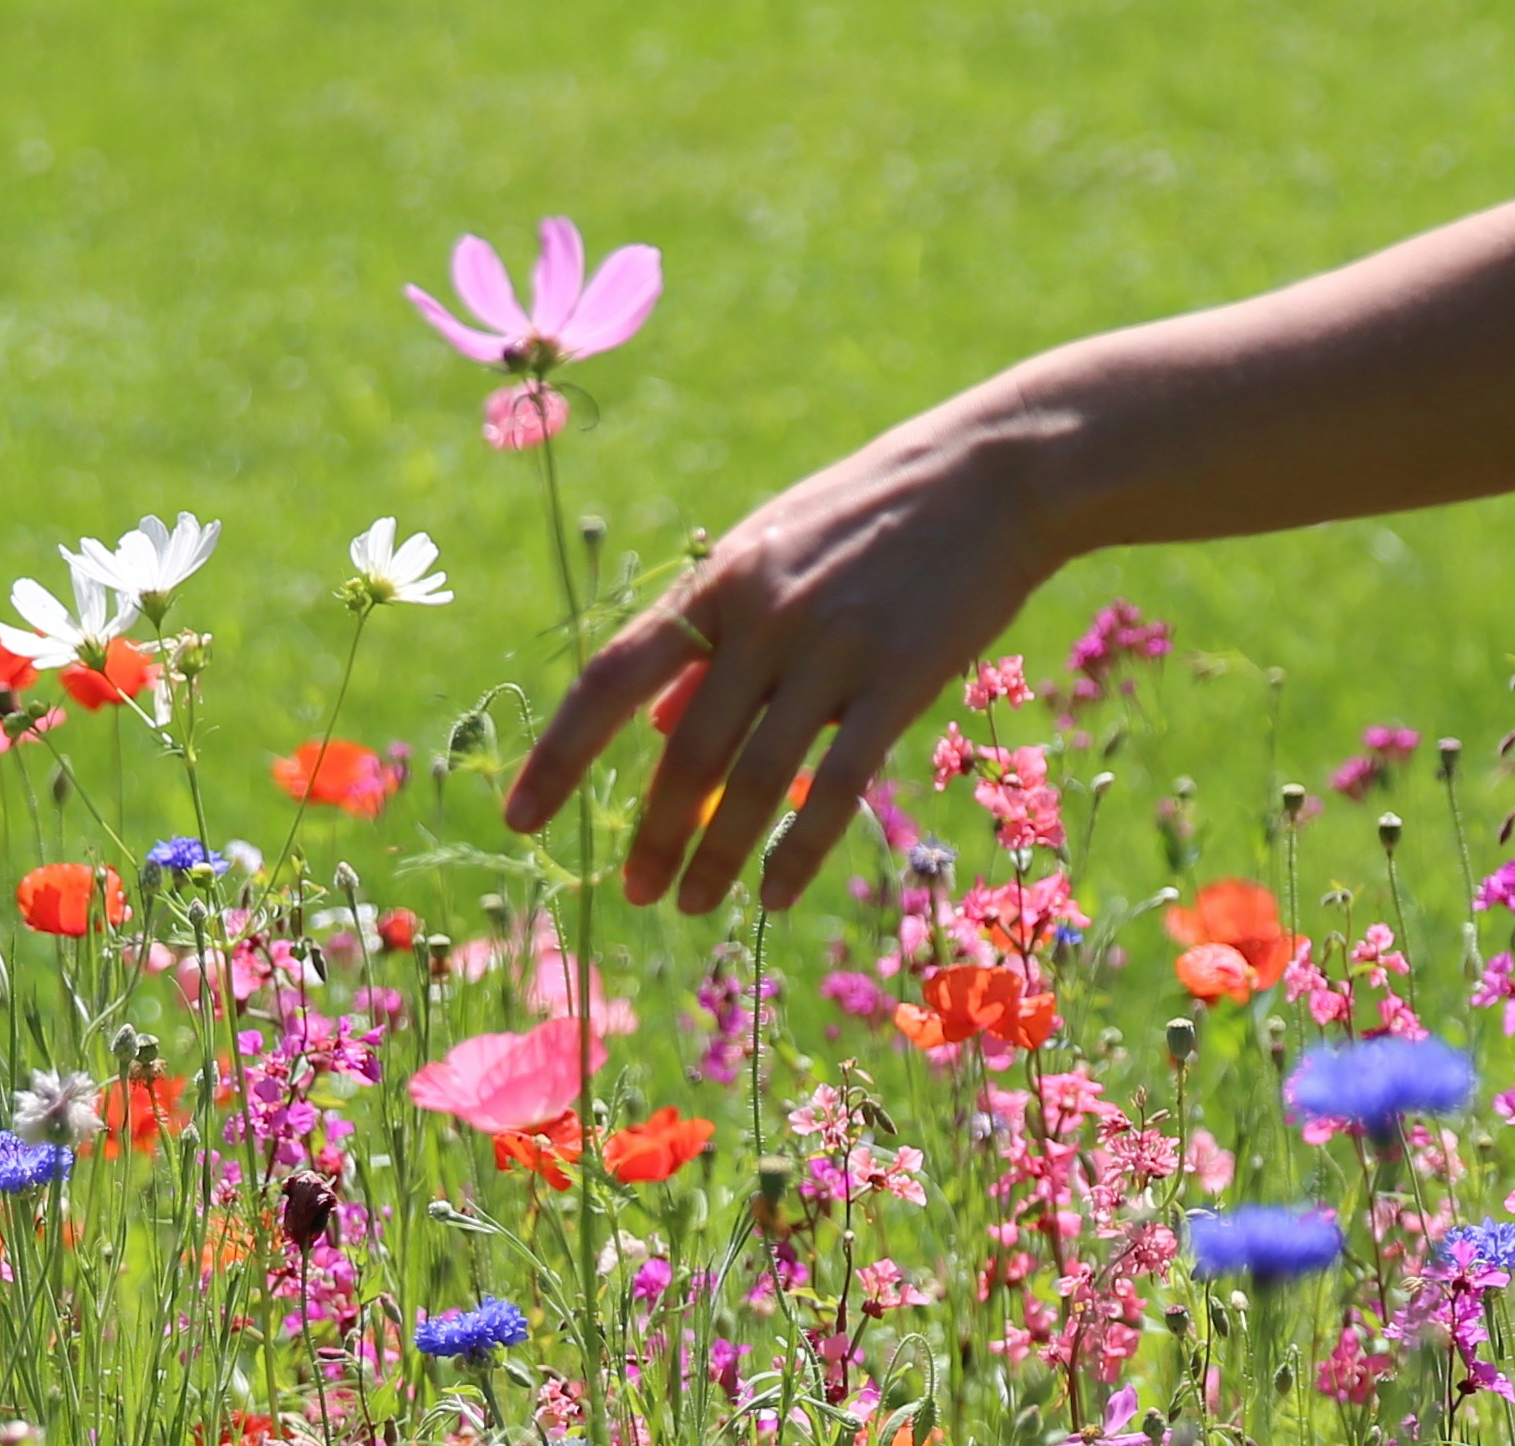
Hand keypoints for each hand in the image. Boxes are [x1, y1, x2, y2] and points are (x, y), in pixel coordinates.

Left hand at [502, 393, 1062, 919]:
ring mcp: (832, 648)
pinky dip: (799, 851)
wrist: (995, 470)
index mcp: (718, 580)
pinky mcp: (900, 680)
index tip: (519, 817)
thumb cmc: (876, 513)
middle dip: (653, 833)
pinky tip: (774, 895)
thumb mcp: (773, 551)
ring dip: (716, 856)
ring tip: (693, 907)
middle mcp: (764, 616)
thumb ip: (712, 638)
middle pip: (684, 749)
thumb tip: (653, 727)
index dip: (558, 754)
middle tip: (635, 893)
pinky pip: (836, 787)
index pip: (611, 676)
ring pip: (753, 779)